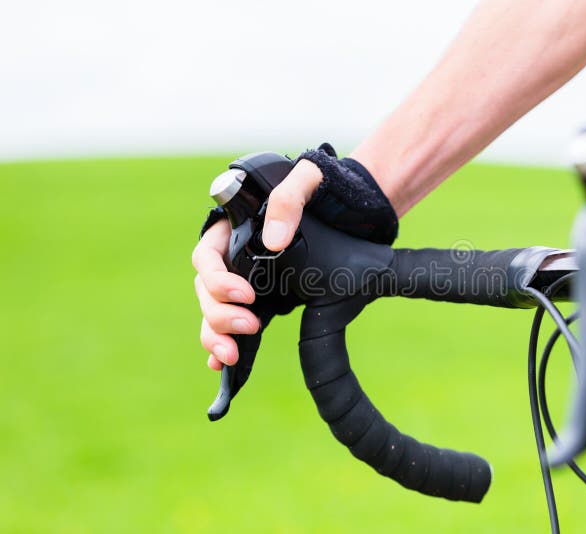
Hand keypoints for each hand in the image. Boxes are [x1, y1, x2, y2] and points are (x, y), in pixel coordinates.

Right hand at [192, 160, 321, 369]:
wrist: (358, 209)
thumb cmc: (327, 187)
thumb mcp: (309, 179)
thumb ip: (289, 198)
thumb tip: (273, 241)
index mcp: (234, 225)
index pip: (207, 256)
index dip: (219, 279)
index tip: (247, 294)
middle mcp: (234, 254)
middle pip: (206, 289)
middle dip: (219, 314)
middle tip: (250, 326)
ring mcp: (247, 277)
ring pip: (214, 309)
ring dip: (217, 334)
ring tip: (231, 356)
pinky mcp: (265, 297)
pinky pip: (234, 321)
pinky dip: (226, 341)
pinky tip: (224, 365)